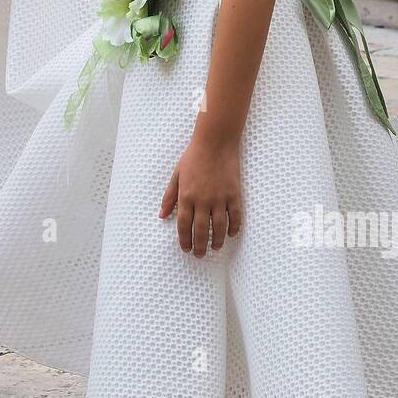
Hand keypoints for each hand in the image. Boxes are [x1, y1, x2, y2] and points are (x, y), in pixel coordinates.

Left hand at [159, 135, 242, 257]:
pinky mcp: (233, 194)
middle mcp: (202, 200)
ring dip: (217, 240)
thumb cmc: (193, 157)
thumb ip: (169, 197)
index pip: (184, 225)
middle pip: (201, 230)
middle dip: (199, 246)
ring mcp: (219, 198)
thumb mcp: (176, 175)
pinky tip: (231, 234)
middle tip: (200, 255)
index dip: (184, 240)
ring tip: (215, 248)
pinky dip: (234, 228)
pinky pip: (235, 216)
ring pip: (219, 227)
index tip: (186, 249)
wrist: (214, 143)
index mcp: (186, 196)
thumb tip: (161, 215)